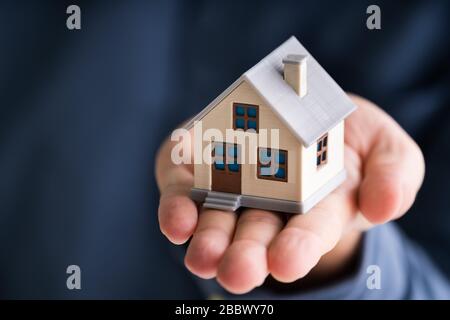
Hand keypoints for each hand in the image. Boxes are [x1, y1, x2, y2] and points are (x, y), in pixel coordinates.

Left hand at [155, 95, 424, 293]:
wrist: (301, 112)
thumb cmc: (347, 138)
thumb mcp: (387, 149)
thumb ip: (395, 176)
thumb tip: (381, 207)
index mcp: (314, 208)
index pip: (308, 233)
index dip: (299, 247)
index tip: (287, 261)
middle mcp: (268, 205)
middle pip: (254, 235)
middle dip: (246, 255)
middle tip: (239, 272)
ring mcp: (230, 185)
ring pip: (215, 219)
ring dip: (207, 239)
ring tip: (202, 257)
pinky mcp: (198, 164)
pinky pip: (183, 187)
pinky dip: (177, 205)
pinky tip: (177, 219)